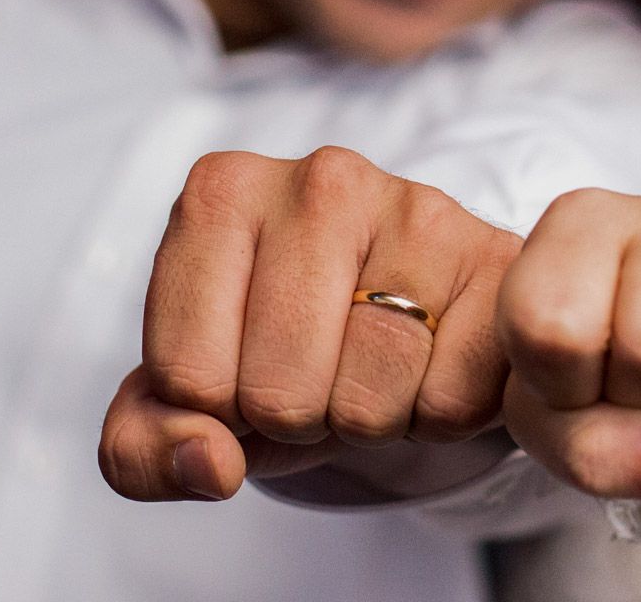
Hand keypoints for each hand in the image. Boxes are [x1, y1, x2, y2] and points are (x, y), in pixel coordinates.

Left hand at [99, 146, 520, 501]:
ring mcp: (418, 209)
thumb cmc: (281, 350)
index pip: (187, 376)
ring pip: (367, 400)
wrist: (405, 323)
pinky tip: (435, 365)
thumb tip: (209, 463)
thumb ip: (143, 446)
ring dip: (371, 421)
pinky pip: (450, 402)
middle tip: (322, 372)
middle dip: (298, 417)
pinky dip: (438, 416)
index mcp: (222, 193)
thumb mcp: (188, 401)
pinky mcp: (497, 259)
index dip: (218, 408)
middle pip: (278, 392)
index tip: (247, 366)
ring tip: (379, 368)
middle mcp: (320, 178)